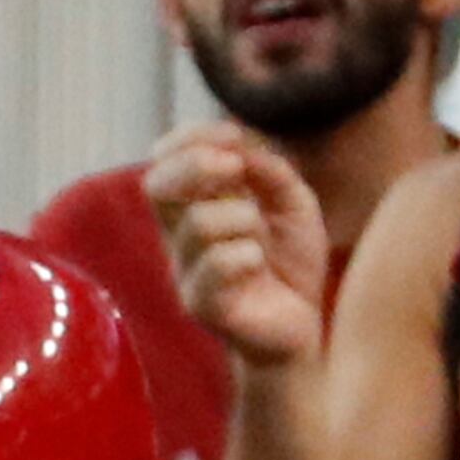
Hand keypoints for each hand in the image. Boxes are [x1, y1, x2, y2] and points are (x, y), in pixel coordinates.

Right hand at [143, 120, 325, 367]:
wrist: (302, 325)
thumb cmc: (290, 263)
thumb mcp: (291, 202)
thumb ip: (269, 170)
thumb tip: (240, 148)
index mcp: (192, 207)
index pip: (163, 160)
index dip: (189, 138)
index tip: (234, 134)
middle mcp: (179, 237)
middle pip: (157, 185)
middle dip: (197, 165)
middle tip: (237, 170)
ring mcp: (186, 272)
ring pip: (199, 223)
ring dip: (243, 218)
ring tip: (262, 240)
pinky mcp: (203, 306)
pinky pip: (217, 264)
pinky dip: (249, 255)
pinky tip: (260, 268)